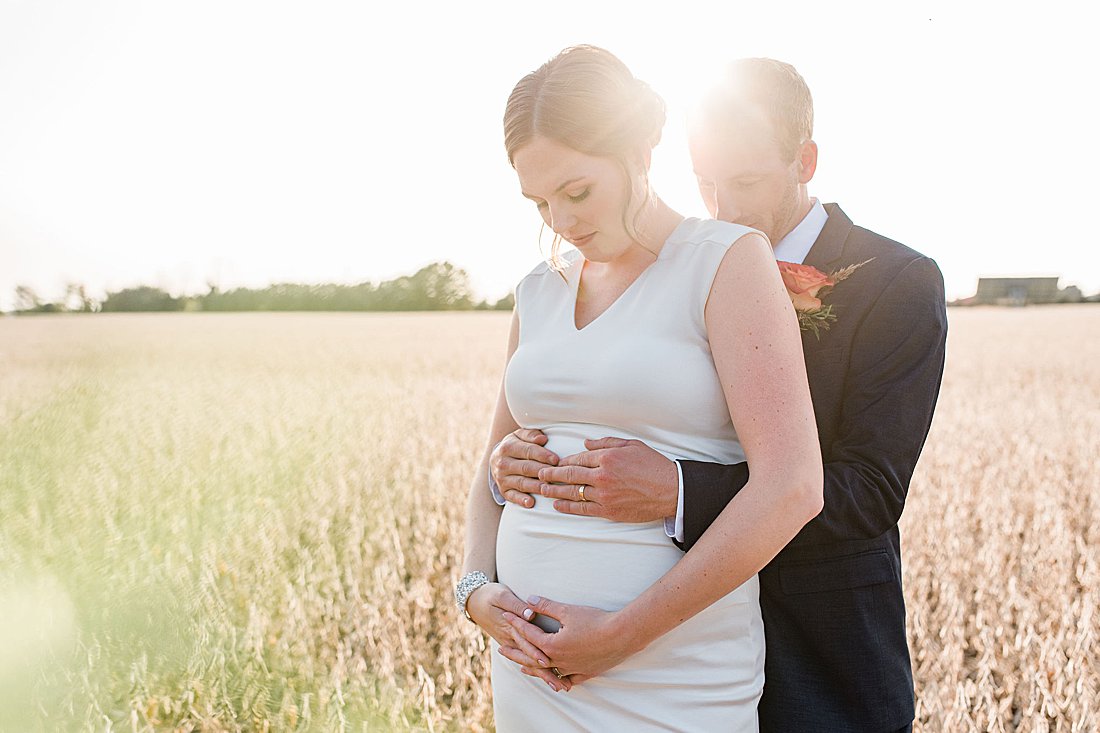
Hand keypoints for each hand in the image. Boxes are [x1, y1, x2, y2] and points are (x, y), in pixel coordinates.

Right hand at [466, 583, 571, 691]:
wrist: (474, 602)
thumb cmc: (490, 595)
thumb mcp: (502, 595)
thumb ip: (517, 606)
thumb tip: (530, 614)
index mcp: (509, 628)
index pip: (525, 642)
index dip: (536, 652)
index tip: (548, 662)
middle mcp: (509, 639)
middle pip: (528, 658)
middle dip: (543, 671)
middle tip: (559, 684)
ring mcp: (509, 643)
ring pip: (526, 662)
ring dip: (542, 675)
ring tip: (558, 686)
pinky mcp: (510, 644)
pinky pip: (523, 659)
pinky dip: (534, 670)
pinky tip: (546, 677)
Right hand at [491, 429, 559, 508]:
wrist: (496, 460)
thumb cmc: (516, 446)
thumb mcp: (520, 436)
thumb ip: (531, 435)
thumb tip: (543, 438)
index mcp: (508, 447)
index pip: (528, 451)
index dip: (543, 455)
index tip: (556, 460)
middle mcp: (503, 463)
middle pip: (526, 468)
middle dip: (542, 471)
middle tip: (557, 475)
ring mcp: (502, 478)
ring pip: (521, 483)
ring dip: (536, 487)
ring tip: (549, 488)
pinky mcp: (503, 491)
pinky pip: (512, 497)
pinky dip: (521, 500)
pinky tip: (531, 503)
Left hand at [503, 595, 641, 684]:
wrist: (622, 635)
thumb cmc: (595, 621)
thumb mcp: (568, 610)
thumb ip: (546, 606)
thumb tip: (530, 600)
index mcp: (552, 645)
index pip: (529, 634)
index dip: (516, 624)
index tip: (506, 617)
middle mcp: (559, 660)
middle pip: (532, 657)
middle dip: (516, 652)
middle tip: (501, 650)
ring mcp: (573, 668)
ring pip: (548, 671)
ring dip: (533, 668)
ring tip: (521, 668)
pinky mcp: (586, 672)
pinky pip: (568, 678)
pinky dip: (558, 678)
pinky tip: (555, 679)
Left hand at [536, 438, 677, 521]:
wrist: (671, 490)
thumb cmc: (653, 465)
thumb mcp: (632, 445)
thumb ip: (606, 443)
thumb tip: (585, 444)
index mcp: (608, 457)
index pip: (578, 458)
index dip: (564, 461)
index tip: (555, 462)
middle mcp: (603, 476)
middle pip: (570, 474)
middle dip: (552, 475)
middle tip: (539, 475)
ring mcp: (605, 495)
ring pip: (573, 493)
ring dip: (555, 491)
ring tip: (542, 490)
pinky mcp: (609, 511)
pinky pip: (583, 509)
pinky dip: (568, 508)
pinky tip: (558, 506)